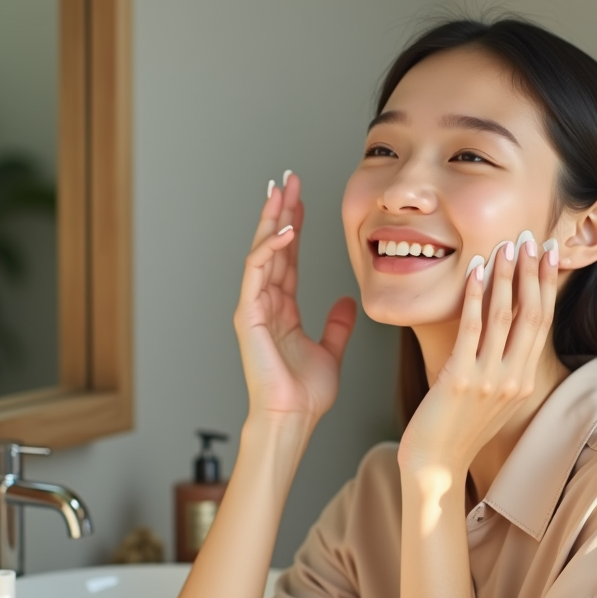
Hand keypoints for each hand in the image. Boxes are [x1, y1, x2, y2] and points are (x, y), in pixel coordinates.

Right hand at [233, 173, 357, 423]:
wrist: (292, 418)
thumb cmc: (305, 394)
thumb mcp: (331, 352)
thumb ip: (337, 326)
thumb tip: (346, 303)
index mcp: (282, 310)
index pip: (288, 258)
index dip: (294, 227)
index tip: (301, 199)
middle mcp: (266, 304)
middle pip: (272, 247)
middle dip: (279, 211)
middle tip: (288, 179)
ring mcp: (255, 308)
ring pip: (262, 252)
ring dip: (272, 220)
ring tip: (283, 192)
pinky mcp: (250, 316)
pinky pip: (257, 273)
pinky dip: (270, 249)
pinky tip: (286, 231)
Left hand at [397, 231, 558, 473]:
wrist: (434, 465)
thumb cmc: (456, 429)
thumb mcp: (490, 396)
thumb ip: (499, 365)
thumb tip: (499, 326)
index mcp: (523, 381)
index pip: (542, 322)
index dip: (546, 285)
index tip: (547, 254)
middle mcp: (513, 379)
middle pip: (531, 314)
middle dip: (532, 272)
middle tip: (531, 237)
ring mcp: (488, 379)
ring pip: (505, 316)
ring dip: (506, 277)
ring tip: (505, 246)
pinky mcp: (460, 379)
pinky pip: (471, 329)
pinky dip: (476, 296)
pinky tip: (475, 271)